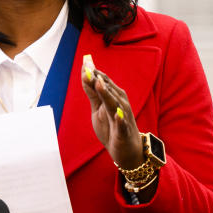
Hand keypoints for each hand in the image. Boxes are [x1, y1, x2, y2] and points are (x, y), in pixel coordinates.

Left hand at [81, 55, 142, 169]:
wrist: (127, 151)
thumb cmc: (112, 127)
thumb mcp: (98, 109)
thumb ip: (92, 93)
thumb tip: (84, 75)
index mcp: (114, 97)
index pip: (103, 81)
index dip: (94, 72)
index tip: (85, 61)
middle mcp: (121, 104)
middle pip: (109, 89)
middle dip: (98, 79)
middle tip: (88, 68)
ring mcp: (123, 118)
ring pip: (115, 104)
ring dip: (108, 94)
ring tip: (99, 84)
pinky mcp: (124, 132)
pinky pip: (122, 125)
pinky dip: (120, 120)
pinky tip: (117, 114)